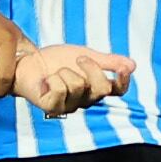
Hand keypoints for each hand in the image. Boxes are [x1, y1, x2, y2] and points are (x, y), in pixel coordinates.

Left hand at [9, 45, 133, 115]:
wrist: (28, 60)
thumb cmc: (56, 60)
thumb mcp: (86, 54)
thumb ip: (107, 61)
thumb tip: (132, 65)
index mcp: (95, 88)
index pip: (117, 91)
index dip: (123, 82)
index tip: (122, 69)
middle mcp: (85, 100)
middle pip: (101, 87)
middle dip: (91, 68)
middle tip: (78, 59)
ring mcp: (69, 105)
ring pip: (79, 86)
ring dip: (66, 71)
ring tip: (57, 72)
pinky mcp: (52, 106)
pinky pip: (60, 89)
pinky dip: (52, 78)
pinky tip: (46, 80)